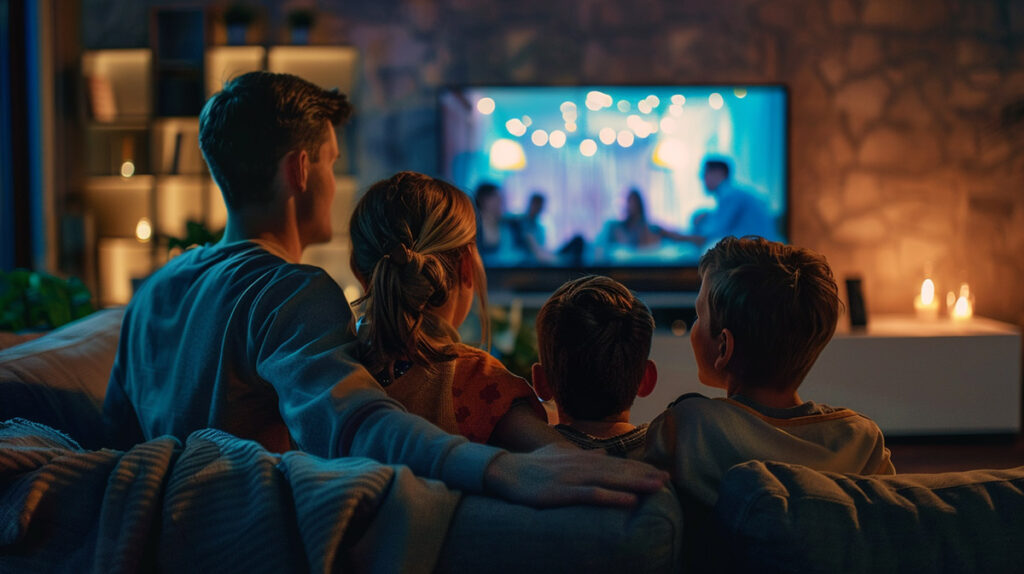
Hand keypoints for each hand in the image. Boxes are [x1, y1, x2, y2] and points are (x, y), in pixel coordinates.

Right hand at [482, 443, 668, 507]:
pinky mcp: (561, 492)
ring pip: (610, 480)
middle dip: (645, 475)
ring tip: (657, 487)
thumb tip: (601, 453)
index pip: (618, 463)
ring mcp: (572, 478)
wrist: (505, 471)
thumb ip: (582, 455)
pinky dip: (611, 497)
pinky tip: (629, 501)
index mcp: (582, 459)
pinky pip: (590, 495)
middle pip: (619, 470)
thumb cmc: (532, 466)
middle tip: (669, 479)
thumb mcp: (559, 455)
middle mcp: (581, 465)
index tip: (661, 473)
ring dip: (635, 483)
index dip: (640, 468)